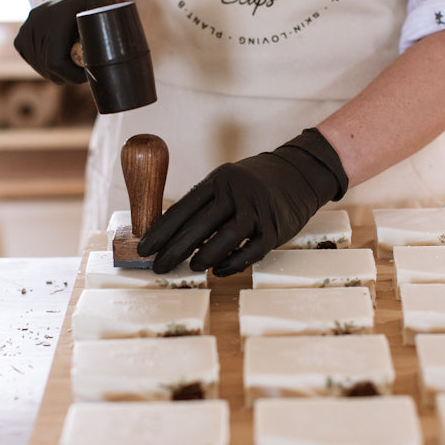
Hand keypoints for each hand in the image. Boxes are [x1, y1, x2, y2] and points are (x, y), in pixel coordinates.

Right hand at [13, 0, 115, 83]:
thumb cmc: (93, 1)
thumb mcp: (107, 8)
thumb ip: (112, 27)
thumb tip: (119, 55)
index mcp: (57, 15)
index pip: (55, 61)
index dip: (71, 75)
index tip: (87, 74)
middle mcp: (36, 21)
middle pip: (47, 68)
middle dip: (68, 76)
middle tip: (84, 70)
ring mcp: (26, 29)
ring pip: (40, 67)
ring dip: (58, 72)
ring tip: (74, 61)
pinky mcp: (20, 37)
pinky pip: (32, 61)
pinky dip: (46, 66)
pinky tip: (60, 57)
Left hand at [137, 129, 348, 276]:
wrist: (299, 173)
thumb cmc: (253, 184)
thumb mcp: (227, 184)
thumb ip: (203, 205)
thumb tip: (169, 235)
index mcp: (219, 180)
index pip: (184, 207)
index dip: (162, 230)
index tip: (145, 248)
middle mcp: (237, 192)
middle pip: (201, 223)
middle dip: (176, 248)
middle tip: (160, 266)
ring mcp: (258, 210)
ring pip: (227, 235)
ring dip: (206, 254)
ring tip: (192, 267)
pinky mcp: (276, 228)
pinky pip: (252, 250)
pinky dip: (233, 262)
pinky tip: (219, 270)